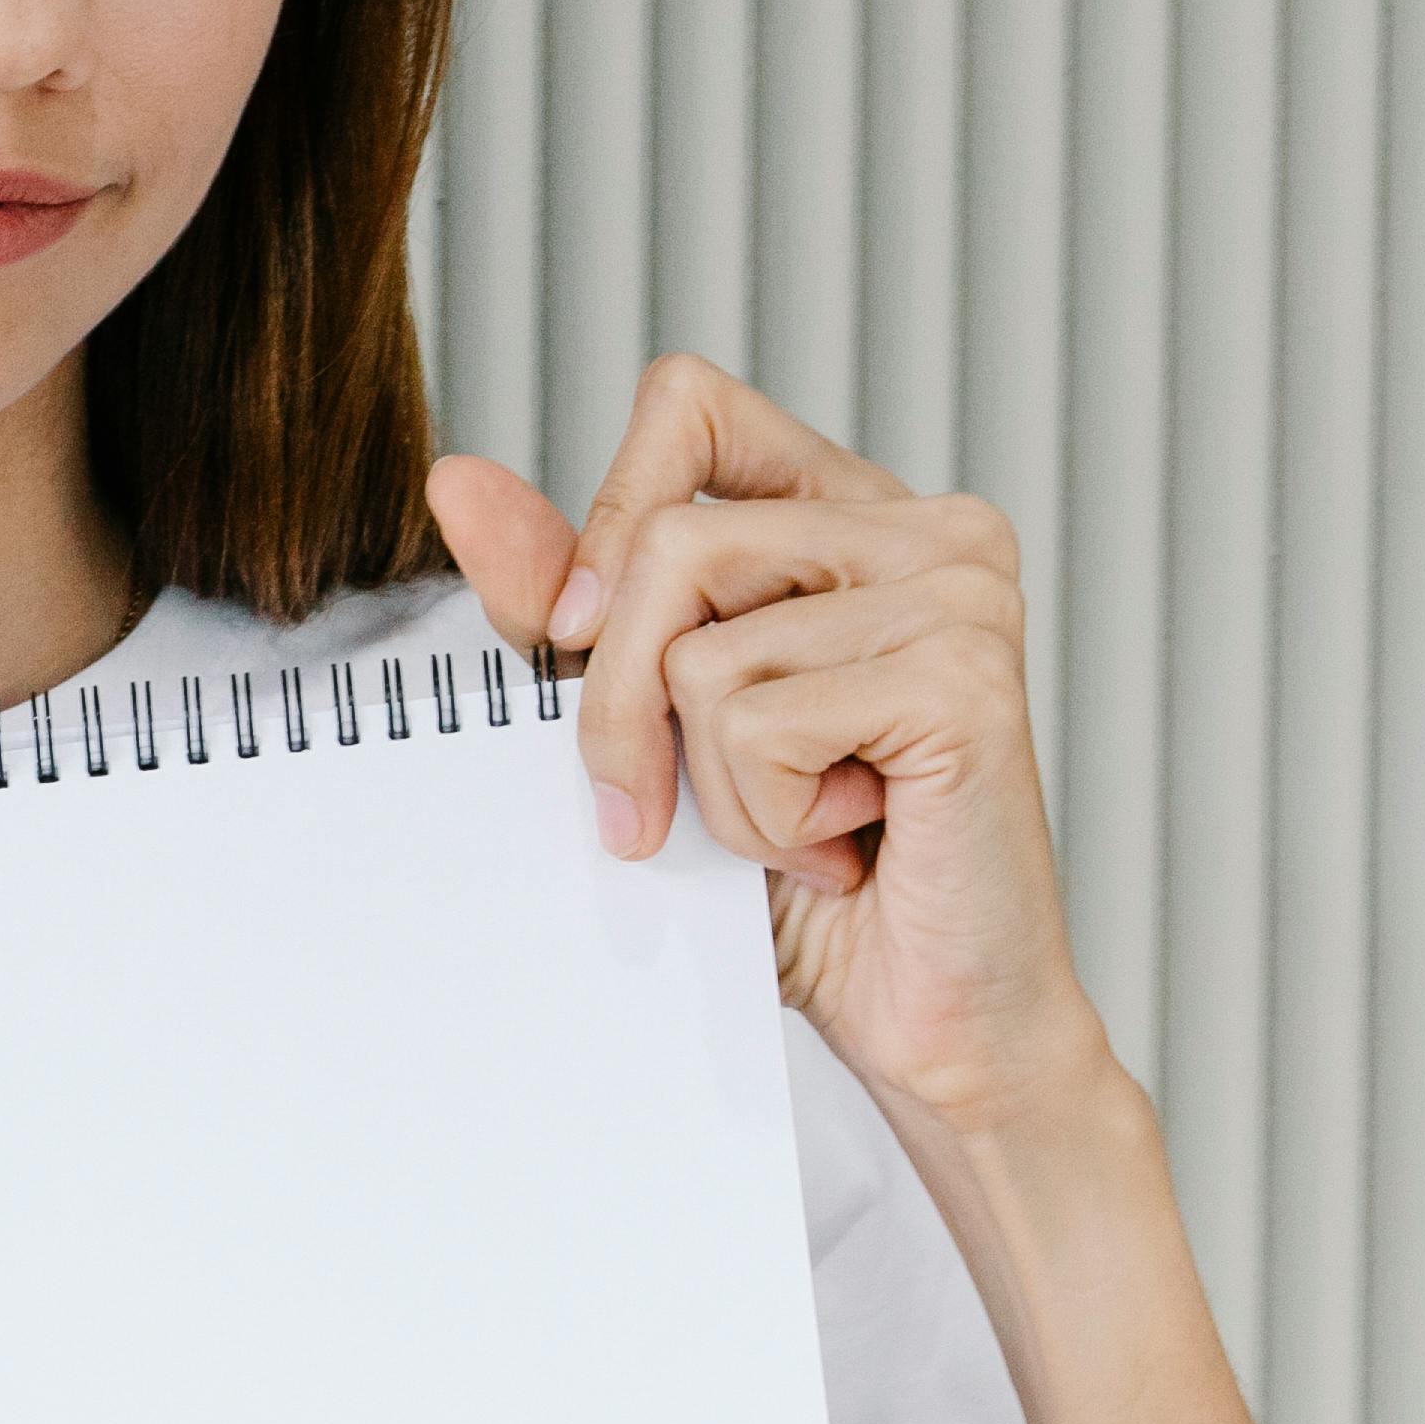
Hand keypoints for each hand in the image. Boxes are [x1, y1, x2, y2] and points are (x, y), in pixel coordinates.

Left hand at [426, 353, 1121, 1143]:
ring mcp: (960, 590)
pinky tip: (843, 842)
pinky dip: (762, 817)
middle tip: (682, 808)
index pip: (687, 406)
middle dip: (622, 708)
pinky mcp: (966, 676)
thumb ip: (562, 605)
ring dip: (709, 783)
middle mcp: (924, 528)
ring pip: (699, 649)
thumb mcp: (644, 726)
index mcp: (846, 514)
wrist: (921, 1017)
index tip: (587, 643)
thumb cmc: (791, 878)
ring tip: (799, 824)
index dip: (609, 521)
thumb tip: (458, 481)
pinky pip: (756, 722)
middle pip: (666, 547)